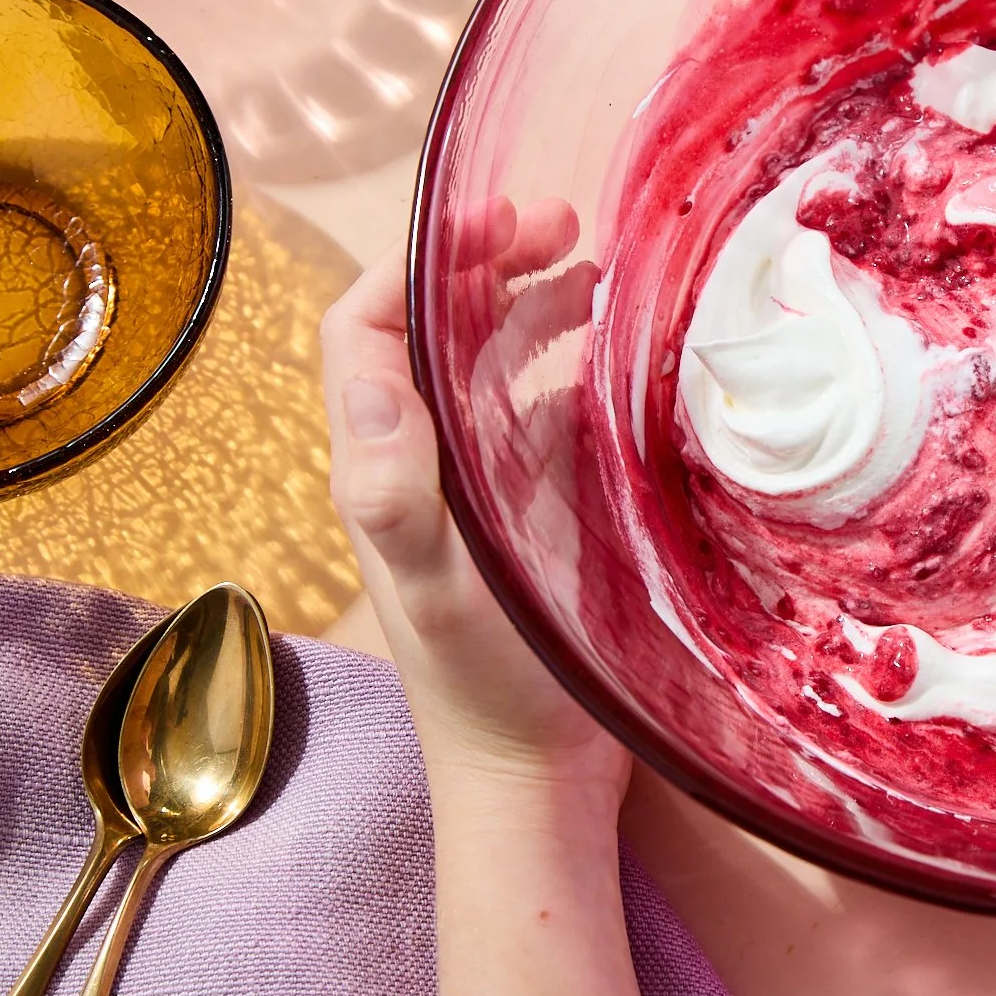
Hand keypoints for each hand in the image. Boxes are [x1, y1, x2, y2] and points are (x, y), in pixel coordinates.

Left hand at [321, 205, 627, 802]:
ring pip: (497, 359)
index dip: (416, 265)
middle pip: (436, 327)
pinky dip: (586, 364)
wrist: (540, 771)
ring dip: (540, 301)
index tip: (494, 227)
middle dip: (489, 261)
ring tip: (602, 269)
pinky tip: (631, 350)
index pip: (364, 328)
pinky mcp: (543, 504)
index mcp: (382, 464)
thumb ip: (397, 493)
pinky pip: (556, 409)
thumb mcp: (435, 590)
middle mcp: (427, 457)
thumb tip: (372, 378)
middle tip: (566, 224)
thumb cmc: (484, 686)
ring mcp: (487, 479)